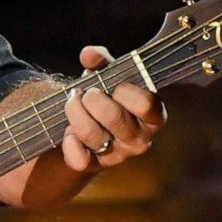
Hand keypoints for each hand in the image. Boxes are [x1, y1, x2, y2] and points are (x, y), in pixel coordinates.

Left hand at [60, 45, 166, 172]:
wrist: (90, 124)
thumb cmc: (105, 94)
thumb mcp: (107, 74)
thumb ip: (101, 60)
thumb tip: (90, 54)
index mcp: (152, 115)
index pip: (147, 103)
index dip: (125, 90)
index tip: (114, 85)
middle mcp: (140, 139)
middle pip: (113, 116)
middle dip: (92, 99)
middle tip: (86, 93)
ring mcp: (118, 155)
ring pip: (92, 134)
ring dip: (74, 112)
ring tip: (73, 103)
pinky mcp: (96, 166)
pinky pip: (80, 160)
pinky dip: (69, 144)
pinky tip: (69, 133)